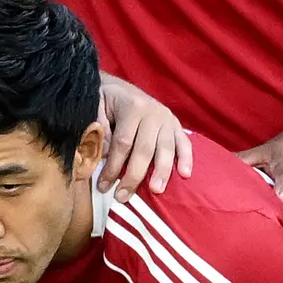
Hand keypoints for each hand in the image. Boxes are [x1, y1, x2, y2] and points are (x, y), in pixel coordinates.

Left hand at [95, 76, 190, 193]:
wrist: (118, 86)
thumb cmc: (105, 100)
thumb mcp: (96, 107)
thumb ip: (99, 130)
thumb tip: (104, 157)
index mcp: (132, 107)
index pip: (123, 143)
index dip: (113, 166)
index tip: (103, 186)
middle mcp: (153, 113)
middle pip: (145, 149)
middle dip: (134, 176)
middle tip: (123, 196)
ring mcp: (167, 119)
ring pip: (166, 149)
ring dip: (162, 172)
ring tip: (156, 191)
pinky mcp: (176, 125)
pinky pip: (184, 142)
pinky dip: (186, 158)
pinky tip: (185, 174)